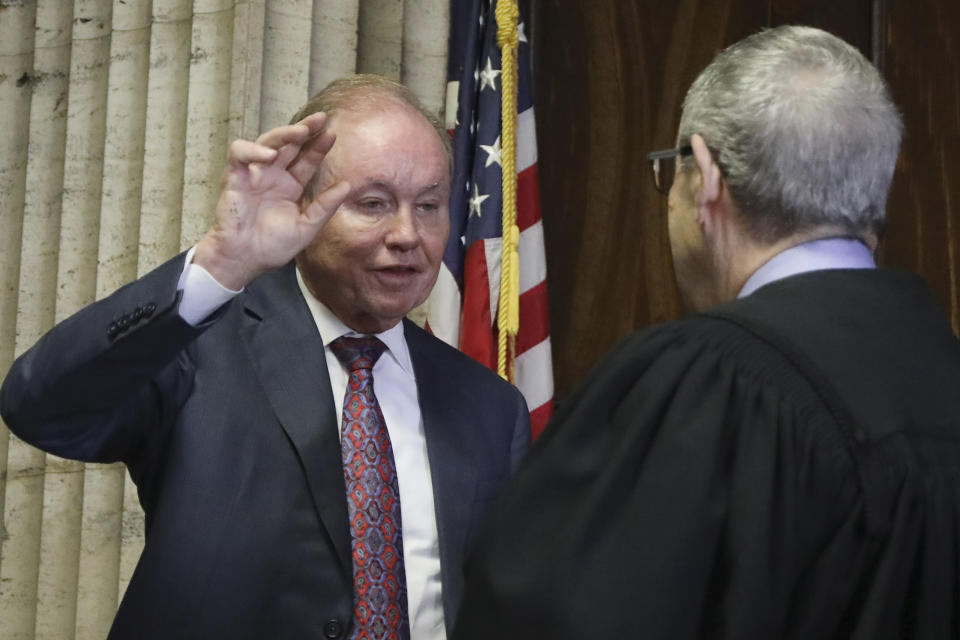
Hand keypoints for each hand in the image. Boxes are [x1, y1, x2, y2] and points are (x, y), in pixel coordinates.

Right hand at [193, 112, 350, 289]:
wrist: (244, 260)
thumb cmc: (272, 247)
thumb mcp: (306, 227)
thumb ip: (325, 206)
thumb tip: (347, 185)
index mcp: (290, 186)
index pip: (307, 160)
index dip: (318, 147)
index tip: (333, 135)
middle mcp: (273, 176)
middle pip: (289, 144)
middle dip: (305, 129)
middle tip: (321, 118)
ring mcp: (254, 175)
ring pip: (267, 142)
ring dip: (283, 134)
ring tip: (301, 132)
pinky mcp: (234, 177)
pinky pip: (240, 153)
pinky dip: (253, 150)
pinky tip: (270, 157)